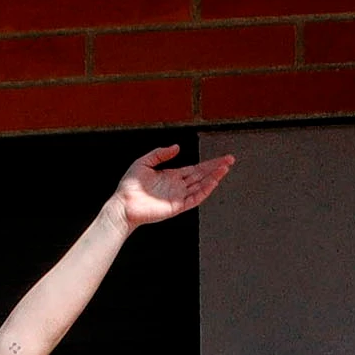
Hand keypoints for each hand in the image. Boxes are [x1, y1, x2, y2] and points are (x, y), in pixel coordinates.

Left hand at [113, 144, 234, 225]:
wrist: (123, 204)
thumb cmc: (130, 185)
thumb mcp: (144, 162)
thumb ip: (160, 154)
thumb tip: (177, 147)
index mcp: (172, 176)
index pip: (195, 169)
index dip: (209, 164)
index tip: (222, 159)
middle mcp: (178, 187)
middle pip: (202, 176)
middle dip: (216, 168)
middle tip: (230, 160)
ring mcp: (179, 197)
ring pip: (201, 186)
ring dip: (214, 177)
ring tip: (225, 168)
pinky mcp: (176, 206)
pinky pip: (194, 198)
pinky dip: (204, 190)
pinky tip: (213, 181)